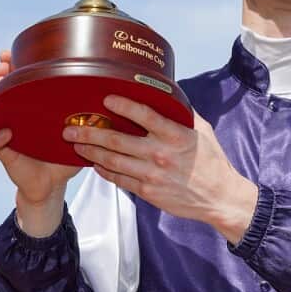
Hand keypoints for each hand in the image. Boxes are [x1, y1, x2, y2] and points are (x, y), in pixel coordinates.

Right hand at [0, 49, 81, 235]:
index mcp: (37, 112)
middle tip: (5, 61)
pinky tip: (3, 134)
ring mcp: (9, 133)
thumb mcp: (81, 138)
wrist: (50, 186)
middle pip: (6, 90)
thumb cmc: (65, 158)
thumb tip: (118, 104)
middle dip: (4, 73)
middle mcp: (20, 118)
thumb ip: (94, 124)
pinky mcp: (5, 152)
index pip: (26, 84)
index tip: (17, 53)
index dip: (20, 68)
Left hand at [63, 95, 258, 243]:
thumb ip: (183, 114)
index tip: (106, 99)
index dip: (123, 106)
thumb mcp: (203, 131)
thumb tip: (168, 94)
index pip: (145, 115)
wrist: (219, 197)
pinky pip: (120, 179)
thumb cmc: (211, 162)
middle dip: (90, 133)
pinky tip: (94, 164)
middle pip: (117, 140)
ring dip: (91, 151)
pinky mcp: (148, 192)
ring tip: (75, 144)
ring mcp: (152, 175)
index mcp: (175, 135)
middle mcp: (160, 154)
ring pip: (113, 161)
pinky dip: (104, 171)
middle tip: (71, 128)